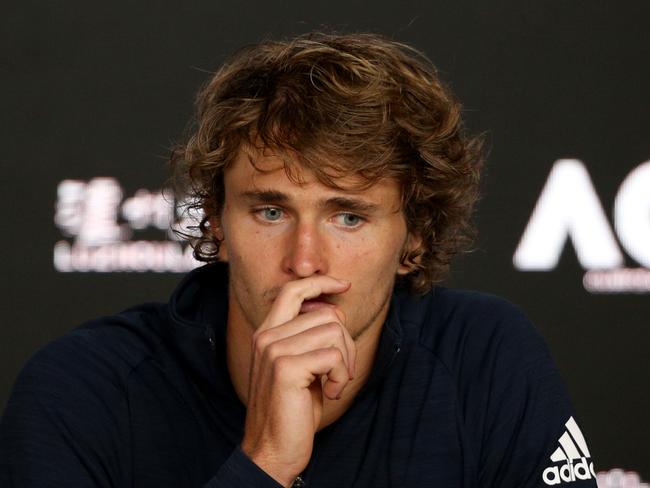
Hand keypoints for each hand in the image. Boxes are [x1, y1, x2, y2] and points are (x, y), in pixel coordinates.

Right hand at [240, 275, 355, 486]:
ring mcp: (273, 350)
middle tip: (340, 371)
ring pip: (334, 332)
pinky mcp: (286, 367)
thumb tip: (333, 312)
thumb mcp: (298, 366)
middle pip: (328, 314)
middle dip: (346, 343)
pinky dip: (341, 377)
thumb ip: (307, 338)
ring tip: (332, 384)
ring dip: (345, 362)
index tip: (344, 285)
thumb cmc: (290, 410)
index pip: (293, 290)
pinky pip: (334, 356)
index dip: (321, 282)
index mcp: (267, 333)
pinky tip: (329, 393)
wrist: (271, 450)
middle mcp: (266, 336)